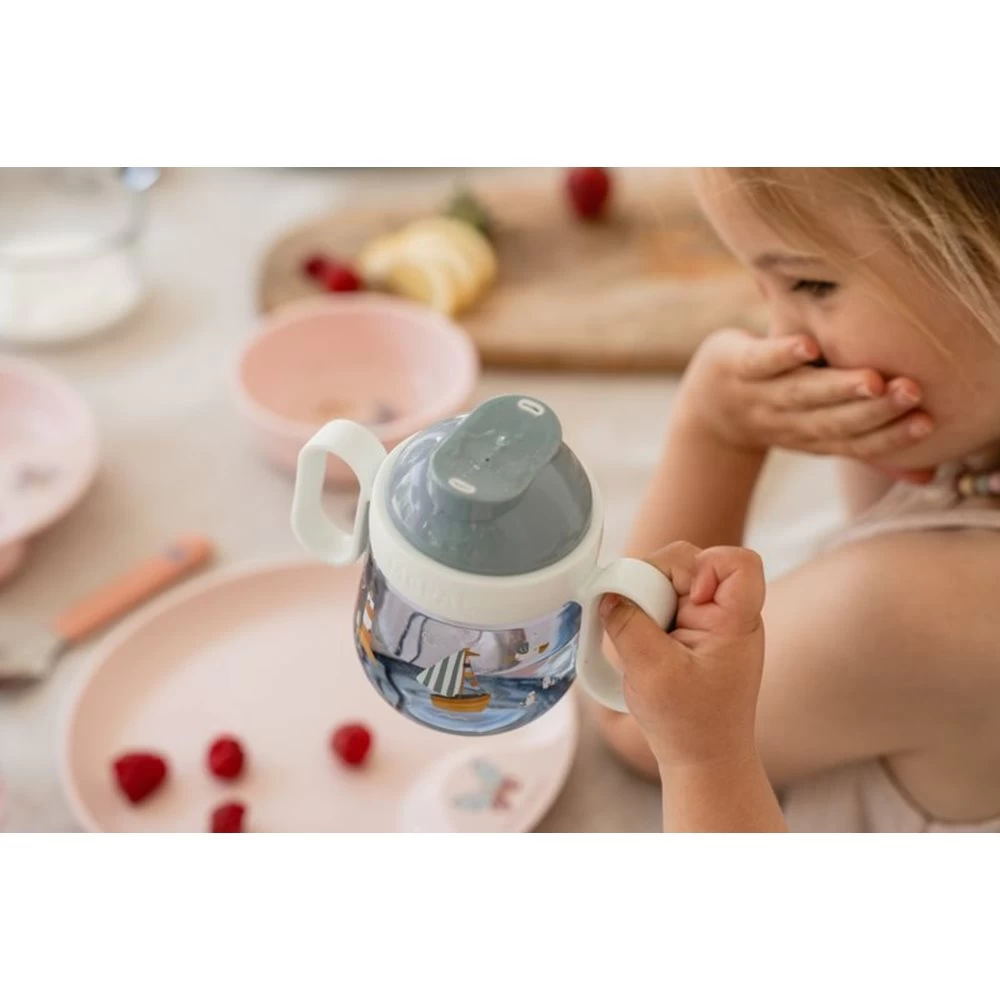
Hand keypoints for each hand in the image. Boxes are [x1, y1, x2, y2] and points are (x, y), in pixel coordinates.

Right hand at [600, 542, 765, 771]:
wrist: (703, 758)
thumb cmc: (689, 723)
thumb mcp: (651, 673)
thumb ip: (627, 625)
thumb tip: (607, 592)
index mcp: (735, 621)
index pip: (739, 563)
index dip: (706, 564)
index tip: (685, 597)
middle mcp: (726, 613)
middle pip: (691, 561)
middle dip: (655, 580)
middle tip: (641, 614)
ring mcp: (708, 620)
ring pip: (671, 578)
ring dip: (645, 598)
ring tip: (639, 636)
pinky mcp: (691, 629)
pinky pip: (663, 600)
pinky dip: (644, 613)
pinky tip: (639, 641)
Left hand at [680, 328, 932, 459]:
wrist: (709, 410)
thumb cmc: (784, 412)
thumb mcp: (821, 432)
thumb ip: (867, 443)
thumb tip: (928, 476)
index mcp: (813, 437)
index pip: (854, 442)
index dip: (889, 436)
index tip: (927, 423)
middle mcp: (788, 422)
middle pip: (832, 421)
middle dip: (873, 412)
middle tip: (911, 393)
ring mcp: (761, 395)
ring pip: (801, 394)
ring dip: (837, 389)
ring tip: (873, 380)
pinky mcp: (737, 366)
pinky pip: (759, 361)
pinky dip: (781, 355)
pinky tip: (807, 345)